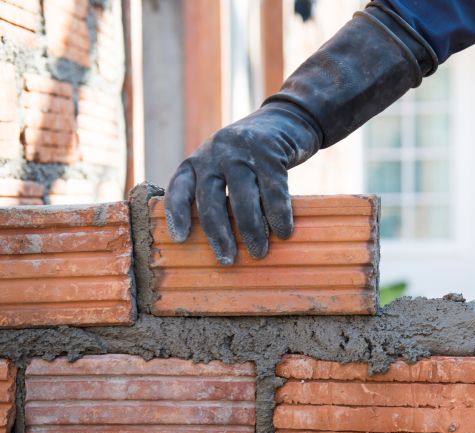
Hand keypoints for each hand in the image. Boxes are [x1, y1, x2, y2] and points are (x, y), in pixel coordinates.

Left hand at [165, 103, 319, 264]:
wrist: (287, 120)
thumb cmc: (252, 156)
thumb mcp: (225, 164)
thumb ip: (217, 190)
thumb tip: (221, 240)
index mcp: (199, 160)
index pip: (180, 188)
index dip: (178, 214)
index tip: (181, 239)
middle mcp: (215, 153)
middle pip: (211, 200)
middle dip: (219, 234)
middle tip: (228, 260)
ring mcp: (243, 151)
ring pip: (243, 200)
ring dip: (252, 231)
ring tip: (260, 251)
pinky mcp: (270, 153)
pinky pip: (273, 191)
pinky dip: (279, 215)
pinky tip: (284, 232)